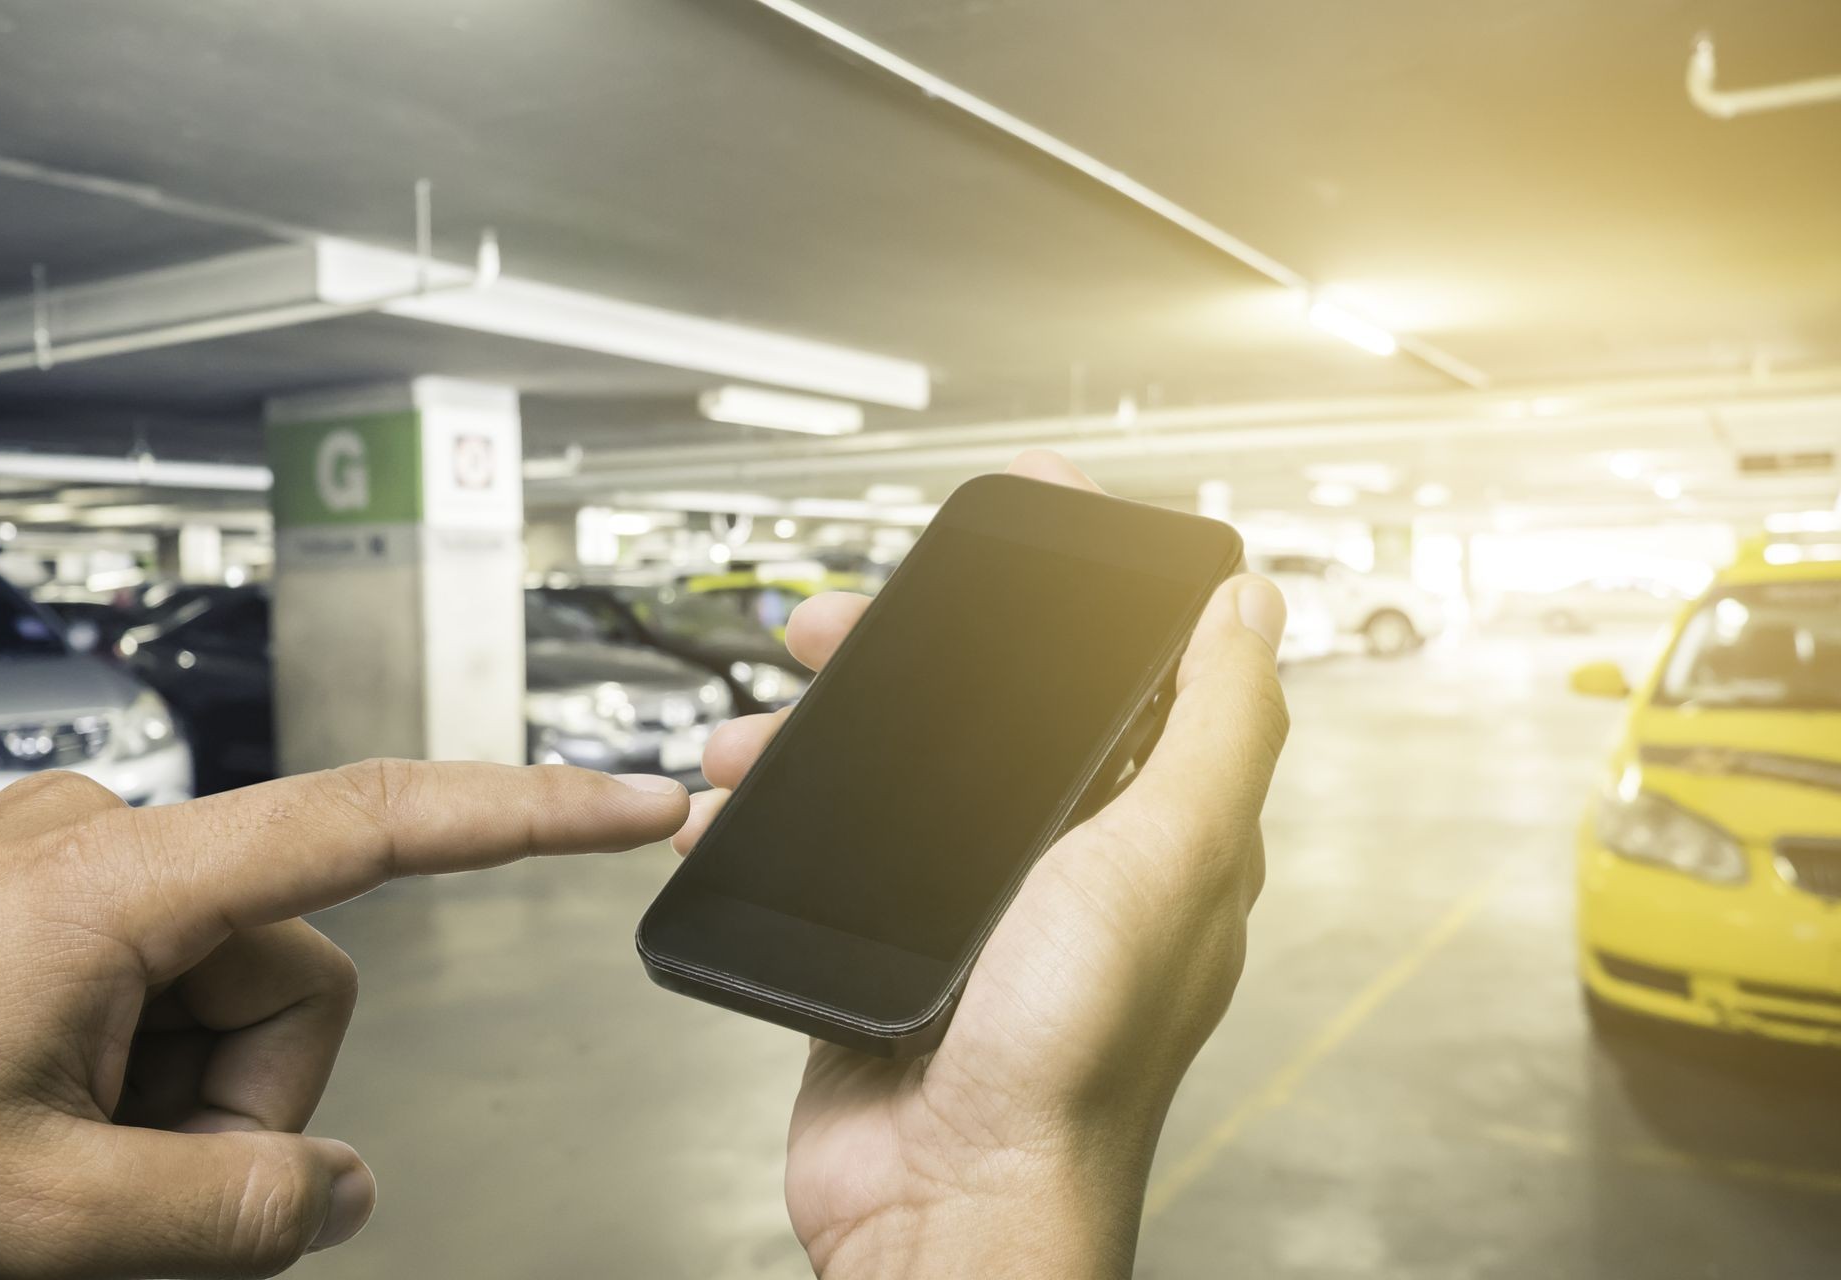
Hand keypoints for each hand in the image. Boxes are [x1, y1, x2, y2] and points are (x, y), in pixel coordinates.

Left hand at [0, 760, 686, 1277]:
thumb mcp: (30, 1214)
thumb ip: (220, 1216)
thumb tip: (336, 1192)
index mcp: (121, 880)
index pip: (381, 819)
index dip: (531, 813)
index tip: (637, 804)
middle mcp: (106, 845)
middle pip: (293, 984)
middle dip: (238, 1110)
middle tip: (121, 1203)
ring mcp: (66, 876)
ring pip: (223, 1007)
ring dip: (175, 1111)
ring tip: (54, 1176)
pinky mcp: (37, 910)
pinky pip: (154, 998)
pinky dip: (129, 1087)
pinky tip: (35, 1132)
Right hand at [674, 451, 1288, 1278]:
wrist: (946, 1199)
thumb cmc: (1069, 1059)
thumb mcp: (1164, 862)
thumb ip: (1217, 730)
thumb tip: (1253, 612)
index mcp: (1153, 830)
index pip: (1127, 672)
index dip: (1078, 587)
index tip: (1032, 517)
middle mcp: (1071, 859)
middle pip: (989, 709)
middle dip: (908, 652)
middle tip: (843, 621)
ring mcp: (977, 902)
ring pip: (897, 770)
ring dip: (822, 729)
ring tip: (762, 726)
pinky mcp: (894, 942)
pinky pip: (834, 845)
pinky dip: (780, 810)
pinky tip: (740, 800)